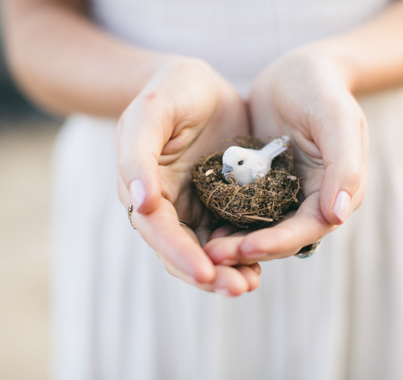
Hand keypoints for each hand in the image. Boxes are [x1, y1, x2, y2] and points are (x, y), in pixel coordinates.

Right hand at [117, 59, 259, 294]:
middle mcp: (169, 206)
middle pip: (183, 252)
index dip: (179, 254)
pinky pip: (233, 233)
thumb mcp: (151, 112)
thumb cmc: (170, 90)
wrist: (200, 85)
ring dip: (230, 270)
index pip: (158, 231)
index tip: (206, 273)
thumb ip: (137, 154)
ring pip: (209, 250)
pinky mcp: (223, 203)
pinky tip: (265, 258)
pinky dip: (246, 249)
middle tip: (240, 287)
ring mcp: (197, 207)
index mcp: (144, 189)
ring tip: (252, 282)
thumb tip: (139, 204)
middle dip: (209, 275)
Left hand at [205, 52, 368, 263]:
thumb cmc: (319, 88)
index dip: (279, 242)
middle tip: (213, 258)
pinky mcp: (261, 188)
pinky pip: (243, 212)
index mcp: (337, 190)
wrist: (293, 73)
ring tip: (203, 252)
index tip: (247, 248)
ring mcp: (285, 196)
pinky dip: (226, 223)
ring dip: (234, 244)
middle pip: (282, 238)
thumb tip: (339, 215)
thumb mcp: (335, 117)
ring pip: (260, 231)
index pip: (310, 228)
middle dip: (249, 250)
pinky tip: (202, 231)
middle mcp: (312, 201)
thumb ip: (343, 164)